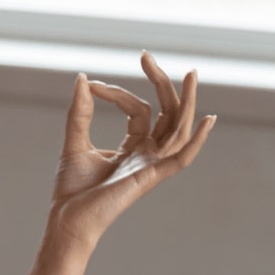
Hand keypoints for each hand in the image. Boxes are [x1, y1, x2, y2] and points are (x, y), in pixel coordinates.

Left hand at [48, 51, 216, 251]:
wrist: (66, 219)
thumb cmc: (72, 188)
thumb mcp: (75, 141)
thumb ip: (80, 111)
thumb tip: (81, 78)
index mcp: (134, 147)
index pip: (139, 110)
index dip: (116, 93)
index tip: (90, 85)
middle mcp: (148, 154)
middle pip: (167, 113)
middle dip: (161, 84)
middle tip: (145, 56)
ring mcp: (152, 165)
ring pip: (179, 129)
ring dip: (187, 102)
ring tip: (192, 74)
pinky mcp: (150, 177)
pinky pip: (181, 157)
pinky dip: (196, 140)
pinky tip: (207, 119)